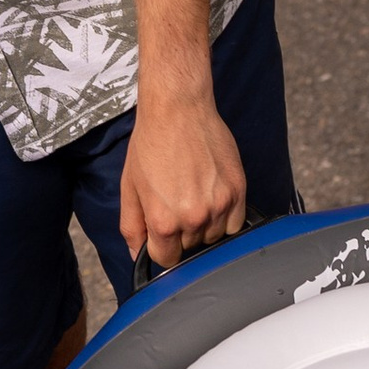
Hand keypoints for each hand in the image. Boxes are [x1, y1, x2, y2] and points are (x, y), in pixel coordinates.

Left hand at [118, 88, 247, 269]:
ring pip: (214, 237)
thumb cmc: (152, 143)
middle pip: (191, 247)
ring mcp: (219, 204)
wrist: (178, 109)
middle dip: (181, 233)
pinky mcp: (238, 190)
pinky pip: (235, 223)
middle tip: (176, 203)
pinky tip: (212, 197)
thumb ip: (132, 227)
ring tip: (194, 195)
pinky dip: (225, 217)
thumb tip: (137, 254)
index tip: (162, 232)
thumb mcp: (130, 188)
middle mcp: (194, 217)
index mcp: (164, 221)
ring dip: (204, 225)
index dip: (162, 246)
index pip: (167, 259)